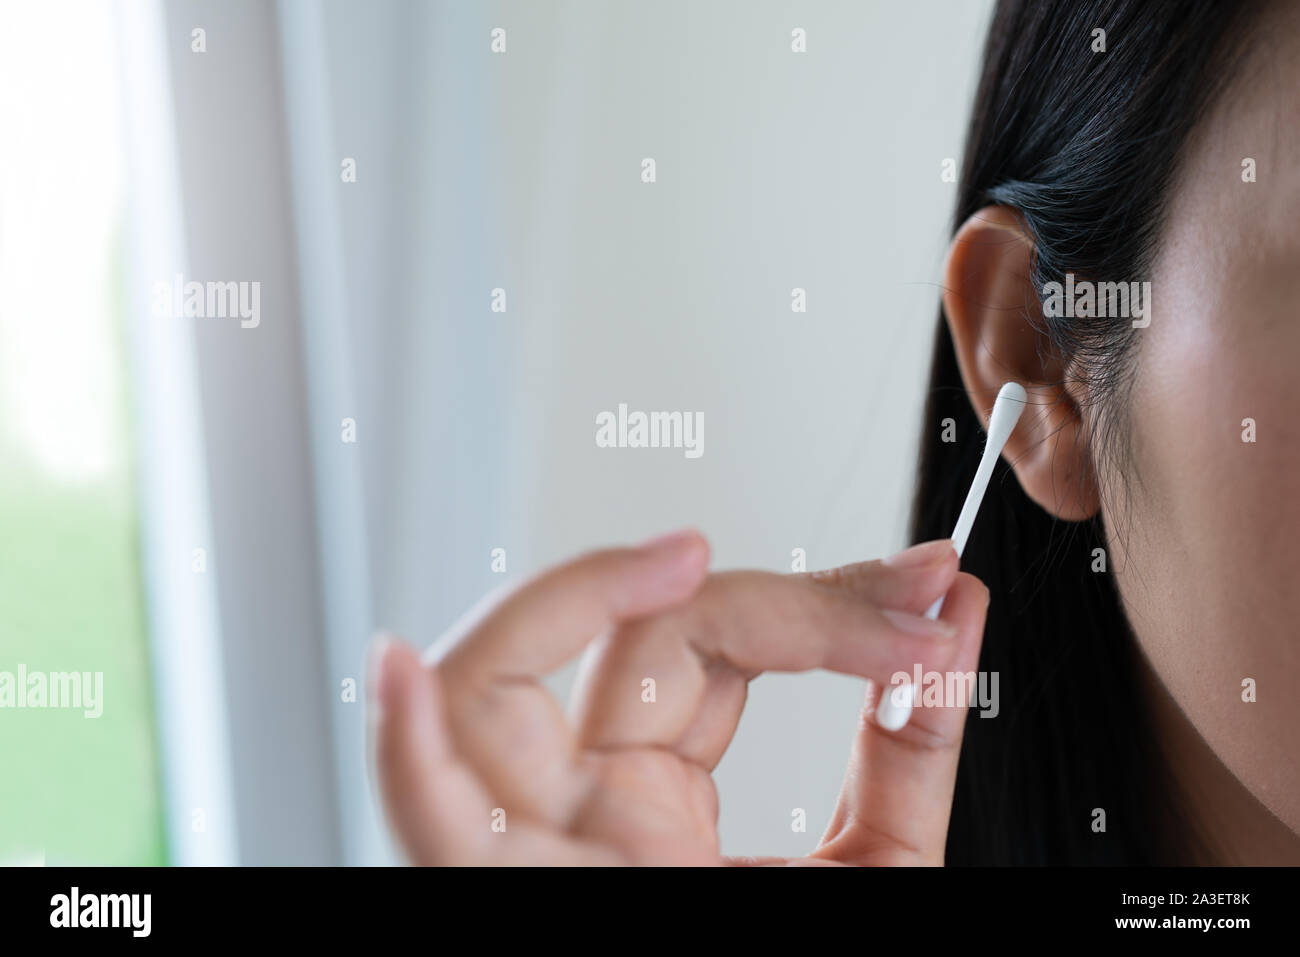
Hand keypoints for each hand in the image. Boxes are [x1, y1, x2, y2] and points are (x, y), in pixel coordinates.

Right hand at [368, 530, 987, 864]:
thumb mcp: (876, 872)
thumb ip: (907, 742)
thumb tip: (950, 604)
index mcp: (654, 809)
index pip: (704, 646)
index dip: (820, 605)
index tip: (929, 596)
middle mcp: (586, 819)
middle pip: (626, 649)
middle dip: (764, 603)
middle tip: (892, 598)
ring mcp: (540, 860)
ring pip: (492, 694)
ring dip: (567, 603)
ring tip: (674, 564)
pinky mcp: (510, 903)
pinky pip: (424, 832)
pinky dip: (405, 751)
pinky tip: (405, 676)